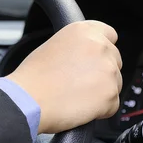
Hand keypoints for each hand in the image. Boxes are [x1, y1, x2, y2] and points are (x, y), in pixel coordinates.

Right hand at [7, 20, 122, 133]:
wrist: (28, 101)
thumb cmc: (32, 78)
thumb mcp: (53, 46)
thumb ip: (76, 47)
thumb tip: (85, 58)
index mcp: (85, 31)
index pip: (110, 35)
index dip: (101, 51)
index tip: (94, 61)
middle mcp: (100, 47)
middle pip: (114, 61)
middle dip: (101, 73)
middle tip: (78, 84)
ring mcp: (108, 71)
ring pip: (114, 84)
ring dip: (100, 93)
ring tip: (74, 97)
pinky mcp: (110, 95)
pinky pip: (112, 105)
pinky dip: (100, 111)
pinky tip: (79, 108)